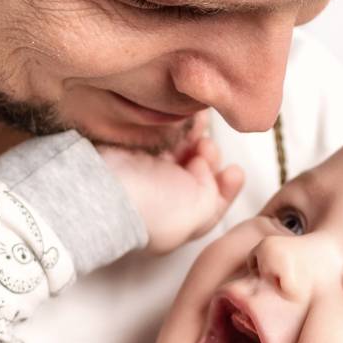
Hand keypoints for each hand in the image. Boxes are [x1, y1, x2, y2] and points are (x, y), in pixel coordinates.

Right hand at [99, 113, 244, 253]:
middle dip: (209, 159)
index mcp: (176, 224)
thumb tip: (205, 171)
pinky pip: (163, 137)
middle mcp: (161, 201)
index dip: (227, 187)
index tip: (235, 170)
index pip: (208, 205)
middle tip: (209, 148)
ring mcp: (145, 176)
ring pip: (180, 155)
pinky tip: (189, 119)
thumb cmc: (154, 206)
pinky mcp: (133, 152)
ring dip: (196, 141)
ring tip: (201, 130)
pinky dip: (177, 128)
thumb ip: (214, 194)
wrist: (106, 184)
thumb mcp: (200, 211)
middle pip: (195, 176)